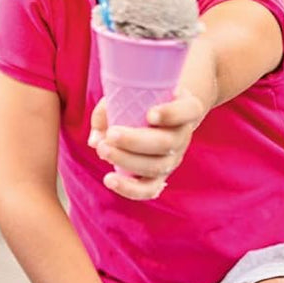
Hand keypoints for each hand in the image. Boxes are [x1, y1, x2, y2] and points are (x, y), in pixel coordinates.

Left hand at [88, 91, 206, 200]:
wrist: (160, 116)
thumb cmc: (143, 100)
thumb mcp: (133, 93)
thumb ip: (110, 109)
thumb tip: (95, 140)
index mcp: (187, 109)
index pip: (188, 110)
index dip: (171, 114)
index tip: (150, 114)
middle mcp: (183, 135)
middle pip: (166, 143)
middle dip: (136, 141)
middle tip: (111, 134)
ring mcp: (174, 158)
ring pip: (156, 167)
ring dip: (126, 160)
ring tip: (102, 149)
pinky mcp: (161, 176)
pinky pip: (149, 189)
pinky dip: (129, 188)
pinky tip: (109, 179)